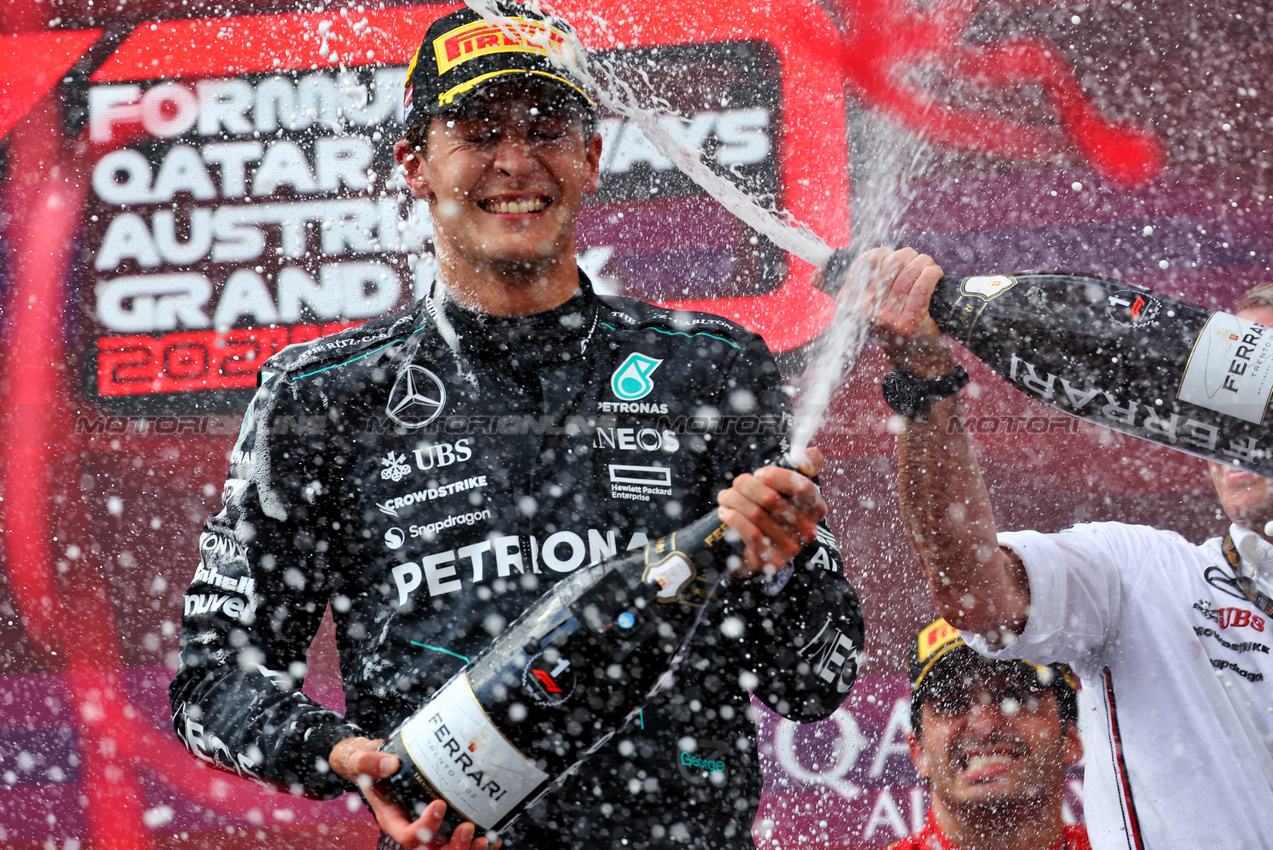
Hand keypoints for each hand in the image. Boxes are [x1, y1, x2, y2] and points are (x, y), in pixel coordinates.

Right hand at [329, 737, 495, 849]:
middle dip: (453, 846)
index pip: (408, 835)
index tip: (440, 804)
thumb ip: (371, 763)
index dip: (425, 826)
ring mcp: (429, 827)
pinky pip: (459, 839)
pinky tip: (494, 836)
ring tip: (485, 838)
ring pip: (448, 849)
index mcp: (393, 820)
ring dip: (467, 848)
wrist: (379, 766)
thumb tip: (391, 763)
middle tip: (469, 828)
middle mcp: (412, 828)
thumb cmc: (371, 765)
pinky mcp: (443, 821)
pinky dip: (477, 843)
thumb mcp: (363, 761)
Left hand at [717, 447, 826, 578]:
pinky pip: (750, 534)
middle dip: (746, 485)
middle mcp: (807, 529)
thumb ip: (803, 467)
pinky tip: (725, 512)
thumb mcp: (791, 489)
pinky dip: (733, 518)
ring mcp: (790, 547)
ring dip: (734, 500)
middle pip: (771, 498)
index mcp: (816, 508)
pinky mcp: (771, 560)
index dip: (777, 476)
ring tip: (726, 497)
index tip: (759, 473)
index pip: (802, 487)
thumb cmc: (776, 511)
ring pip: (756, 514)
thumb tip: (812, 453)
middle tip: (736, 484)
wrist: (763, 550)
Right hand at [848, 247, 951, 377]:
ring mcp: (886, 319)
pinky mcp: (908, 323)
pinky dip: (931, 274)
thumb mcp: (859, 309)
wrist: (913, 357)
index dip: (882, 253)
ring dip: (923, 263)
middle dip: (907, 256)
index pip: (865, 263)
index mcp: (848, 303)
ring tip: (927, 265)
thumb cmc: (888, 326)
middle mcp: (863, 312)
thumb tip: (814, 276)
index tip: (891, 255)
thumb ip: (836, 290)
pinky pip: (922, 286)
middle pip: (890, 264)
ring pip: (908, 273)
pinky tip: (934, 273)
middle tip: (916, 259)